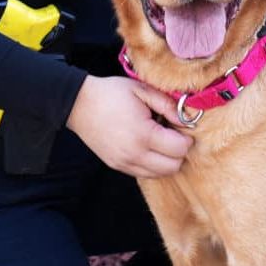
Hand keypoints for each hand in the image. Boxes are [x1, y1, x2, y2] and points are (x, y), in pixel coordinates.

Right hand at [66, 74, 193, 177]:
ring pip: (160, 174)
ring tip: (161, 141)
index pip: (179, 149)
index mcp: (143, 134)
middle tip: (174, 135)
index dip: (186, 138)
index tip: (181, 127)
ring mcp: (124, 163)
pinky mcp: (117, 166)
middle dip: (179, 152)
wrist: (79, 104)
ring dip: (167, 161)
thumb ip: (168, 105)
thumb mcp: (142, 90)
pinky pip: (144, 174)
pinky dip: (153, 165)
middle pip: (173, 167)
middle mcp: (134, 154)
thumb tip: (187, 120)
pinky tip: (149, 147)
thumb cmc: (112, 93)